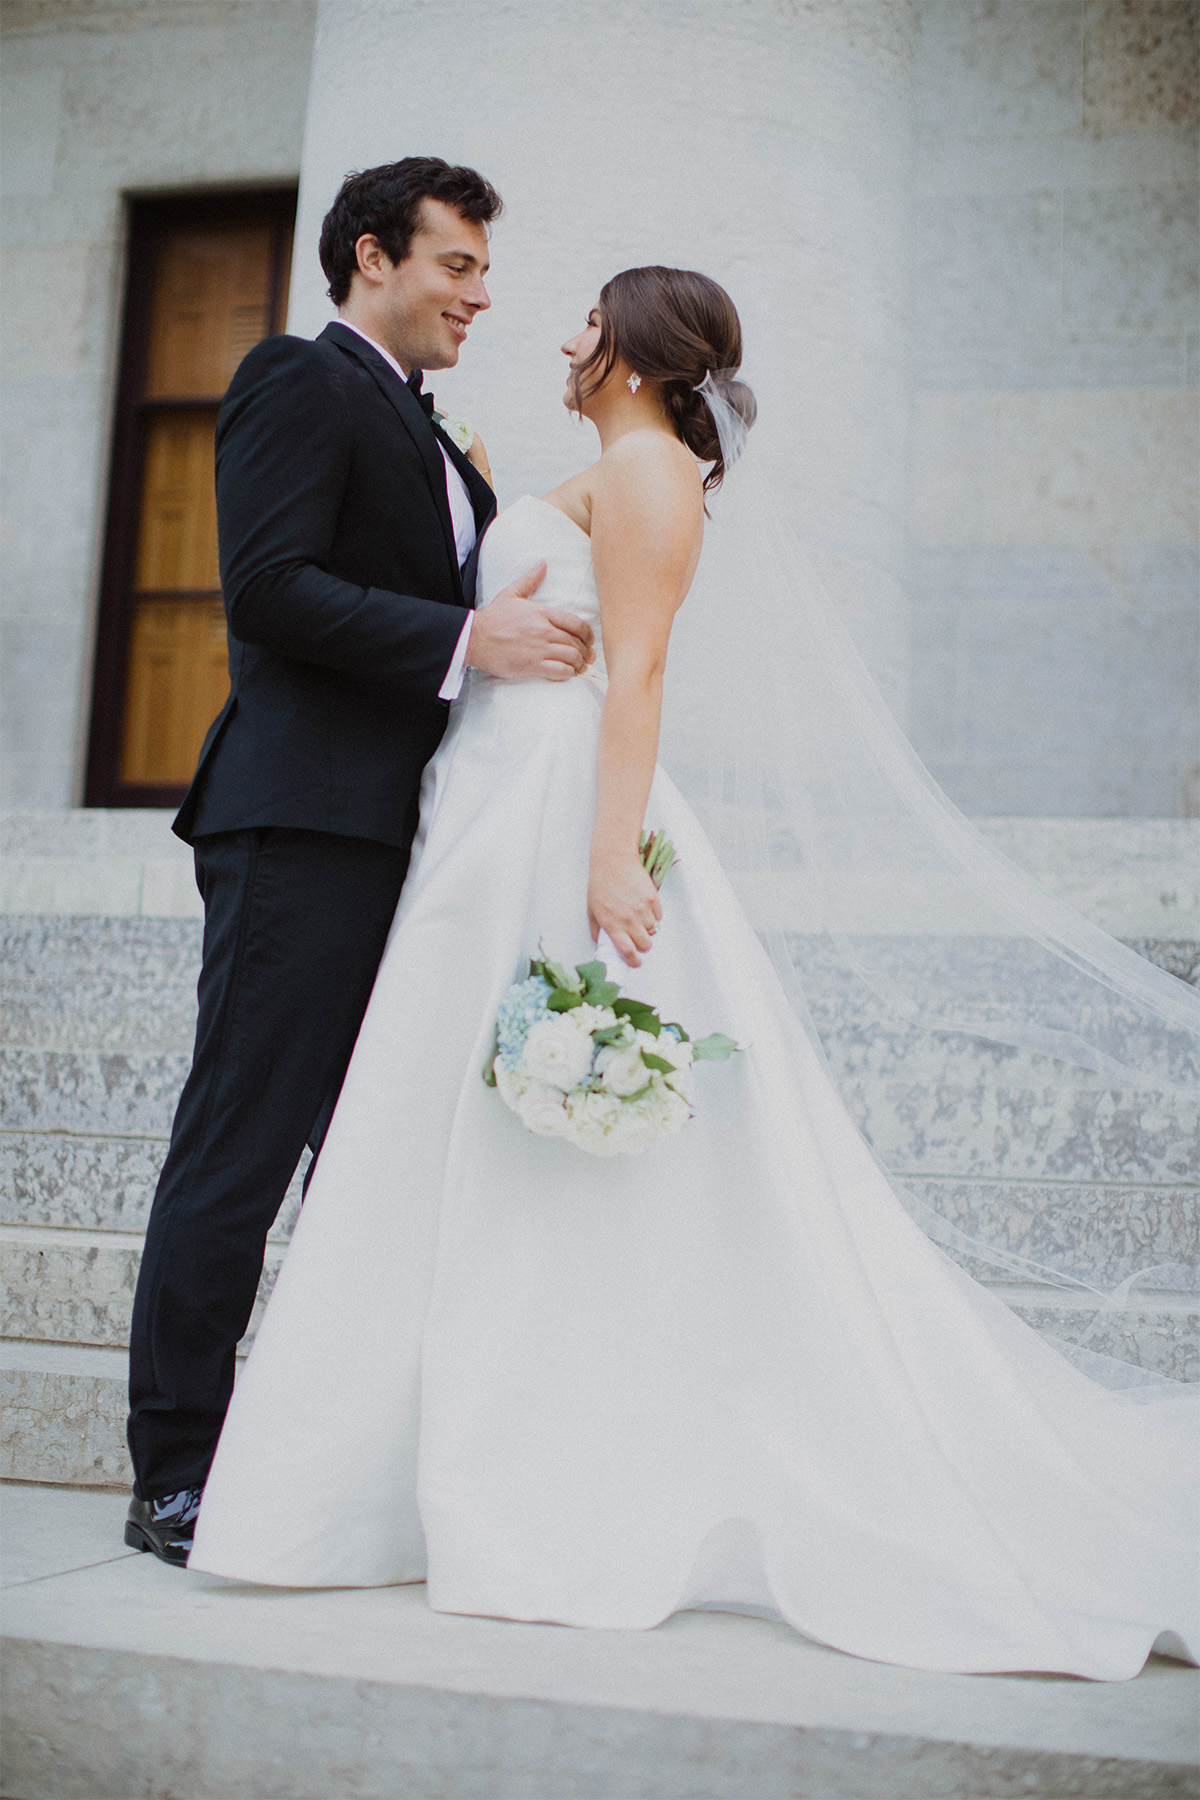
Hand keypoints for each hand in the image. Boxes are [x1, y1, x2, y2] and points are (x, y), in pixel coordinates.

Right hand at [466, 562, 594, 681]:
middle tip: (586, 657)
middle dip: (584, 652)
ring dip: (578, 664)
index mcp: (542, 613)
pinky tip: (567, 674)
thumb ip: (530, 580)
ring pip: (571, 657)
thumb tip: (543, 564)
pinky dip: (568, 674)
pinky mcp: (531, 666)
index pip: (576, 623)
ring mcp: (538, 649)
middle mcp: (544, 630)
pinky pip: (559, 671)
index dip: (588, 634)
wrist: (474, 638)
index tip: (589, 641)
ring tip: (578, 668)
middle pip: (576, 642)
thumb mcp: (511, 594)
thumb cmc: (493, 618)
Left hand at [587, 851, 661, 966]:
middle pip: (646, 945)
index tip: (635, 962)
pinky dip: (653, 916)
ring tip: (638, 918)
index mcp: (613, 924)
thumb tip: (605, 945)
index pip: (627, 951)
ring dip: (647, 929)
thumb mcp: (592, 911)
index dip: (634, 961)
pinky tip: (643, 907)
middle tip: (637, 939)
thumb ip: (599, 931)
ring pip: (653, 930)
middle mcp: (629, 919)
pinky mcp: (653, 898)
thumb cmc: (600, 886)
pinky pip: (658, 916)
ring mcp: (643, 909)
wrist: (613, 862)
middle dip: (642, 946)